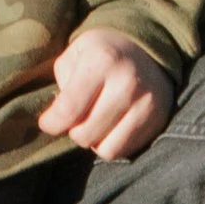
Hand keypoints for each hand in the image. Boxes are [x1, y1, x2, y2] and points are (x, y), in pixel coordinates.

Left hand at [38, 28, 171, 162]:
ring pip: (105, 149)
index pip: (69, 109)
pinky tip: (112, 126)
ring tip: (95, 121)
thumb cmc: (103, 54)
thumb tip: (56, 120)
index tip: (47, 123)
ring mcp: (145, 103)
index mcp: (101, 59)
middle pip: (84, 134)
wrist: (148, 51)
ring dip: (94, 140)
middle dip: (74, 129)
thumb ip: (62, 83)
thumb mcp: (76, 53)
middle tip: (78, 116)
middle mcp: (127, 82)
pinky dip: (112, 145)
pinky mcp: (157, 121)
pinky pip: (123, 152)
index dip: (52, 123)